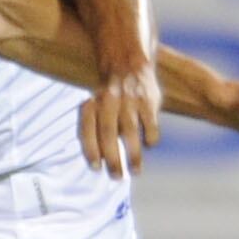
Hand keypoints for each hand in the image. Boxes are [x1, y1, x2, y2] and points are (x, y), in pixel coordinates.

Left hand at [79, 61, 163, 176]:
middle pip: (108, 134)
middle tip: (116, 178)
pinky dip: (150, 137)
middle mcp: (109, 102)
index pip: (88, 130)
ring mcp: (130, 101)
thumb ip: (92, 127)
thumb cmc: (108, 93)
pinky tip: (148, 146)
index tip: (95, 168)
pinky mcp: (149, 100)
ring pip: (130, 132)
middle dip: (112, 159)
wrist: (127, 61)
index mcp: (93, 104)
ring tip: (135, 172)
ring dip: (133, 155)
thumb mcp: (94, 104)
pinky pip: (150, 124)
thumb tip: (96, 160)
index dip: (90, 150)